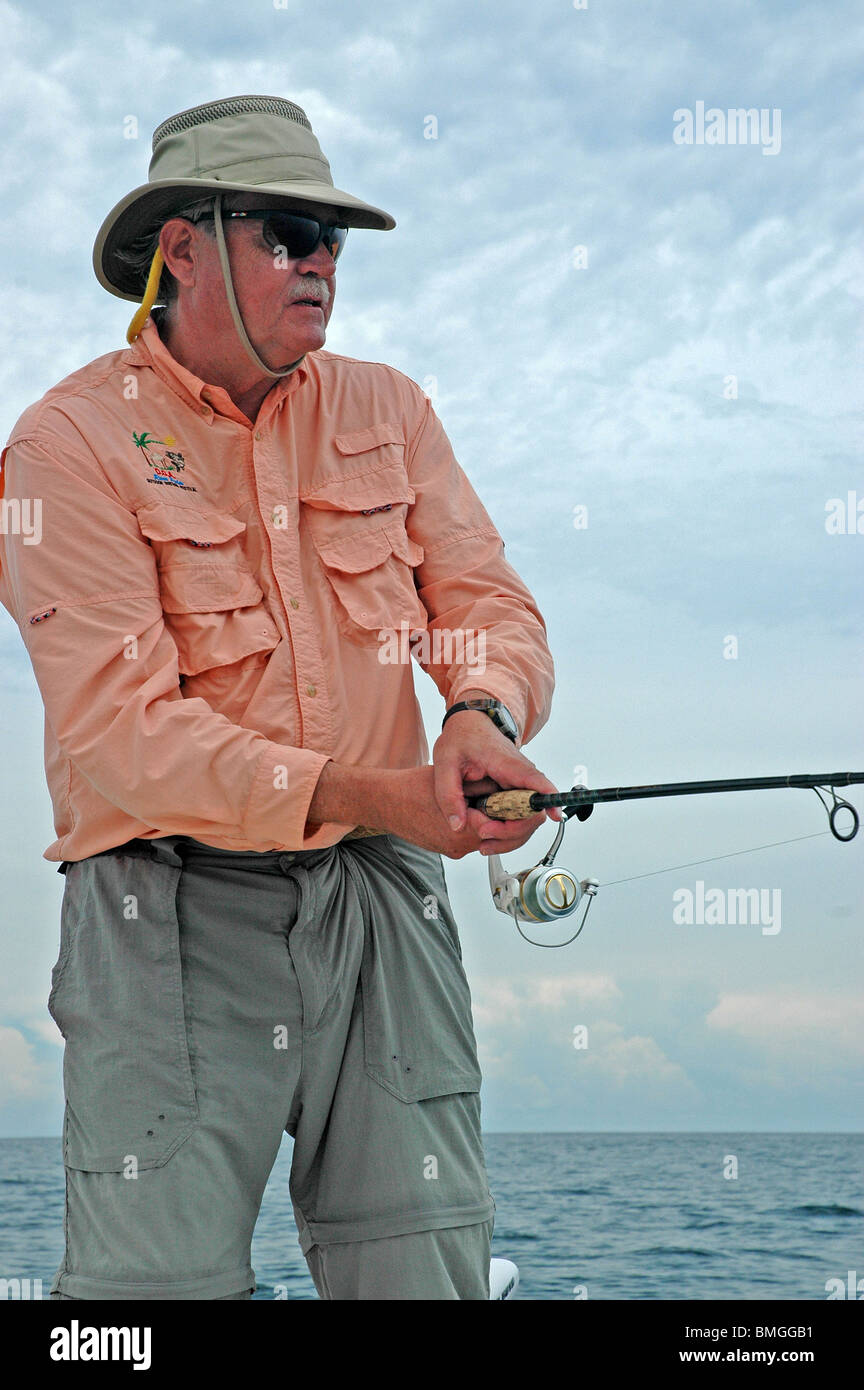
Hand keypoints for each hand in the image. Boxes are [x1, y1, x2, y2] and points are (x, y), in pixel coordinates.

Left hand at [432, 710, 561, 857]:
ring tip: (482, 840)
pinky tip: (489, 835)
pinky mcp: (515, 793)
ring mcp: (520, 785)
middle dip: (511, 832)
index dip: (549, 798)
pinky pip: (520, 817)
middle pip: (533, 811)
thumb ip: (448, 795)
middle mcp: (520, 775)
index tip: (555, 814)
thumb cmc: (462, 737)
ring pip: (528, 819)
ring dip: (509, 836)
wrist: (470, 724)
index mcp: (506, 763)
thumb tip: (458, 825)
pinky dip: (507, 831)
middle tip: (483, 833)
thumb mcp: (444, 763)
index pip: (535, 780)